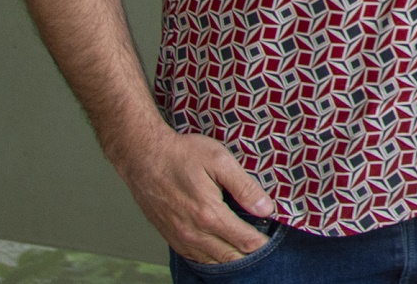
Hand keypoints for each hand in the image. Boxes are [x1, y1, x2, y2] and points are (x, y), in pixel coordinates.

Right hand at [111, 127, 274, 263]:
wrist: (143, 157)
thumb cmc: (182, 155)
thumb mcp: (220, 161)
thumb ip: (245, 187)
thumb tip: (266, 208)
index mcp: (209, 214)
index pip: (245, 240)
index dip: (262, 242)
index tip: (273, 238)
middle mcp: (193, 232)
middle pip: (230, 256)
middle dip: (249, 253)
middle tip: (264, 245)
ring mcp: (180, 237)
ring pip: (212, 260)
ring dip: (231, 258)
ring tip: (246, 248)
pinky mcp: (170, 237)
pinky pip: (195, 257)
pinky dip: (211, 257)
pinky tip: (221, 250)